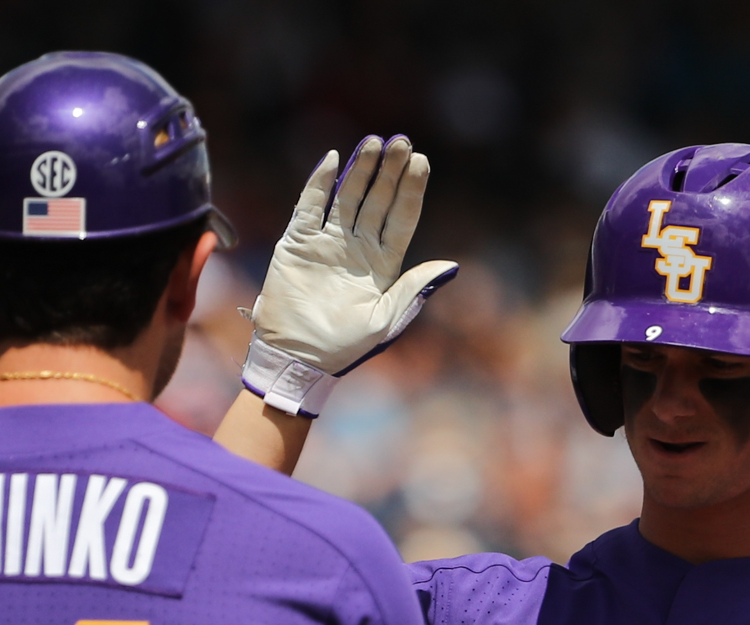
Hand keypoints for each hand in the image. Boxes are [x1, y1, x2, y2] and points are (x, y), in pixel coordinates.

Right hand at [242, 134, 458, 415]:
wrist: (298, 358)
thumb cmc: (346, 346)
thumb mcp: (387, 319)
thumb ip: (416, 288)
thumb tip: (451, 266)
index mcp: (383, 264)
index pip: (401, 218)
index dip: (411, 190)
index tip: (421, 161)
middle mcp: (358, 247)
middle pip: (377, 199)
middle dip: (389, 171)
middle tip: (401, 142)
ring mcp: (328, 242)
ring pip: (347, 196)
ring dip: (361, 170)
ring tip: (374, 142)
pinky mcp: (299, 243)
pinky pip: (310, 206)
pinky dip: (320, 183)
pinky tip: (334, 159)